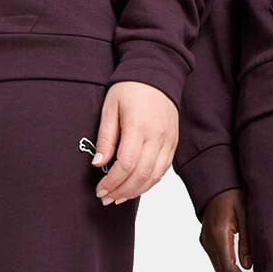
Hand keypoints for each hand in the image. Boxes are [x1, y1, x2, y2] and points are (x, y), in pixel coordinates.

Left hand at [92, 81, 177, 204]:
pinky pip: (164, 169)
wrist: (157, 73)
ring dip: (136, 191)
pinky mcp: (174, 142)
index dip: (112, 181)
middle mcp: (157, 136)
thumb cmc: (130, 88)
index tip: (100, 189)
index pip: (126, 164)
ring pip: (155, 176)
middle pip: (141, 175)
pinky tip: (136, 186)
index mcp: (139, 126)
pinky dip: (150, 182)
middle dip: (122, 191)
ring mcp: (168, 140)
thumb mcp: (110, 107)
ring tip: (119, 196)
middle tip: (106, 198)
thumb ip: (105, 137)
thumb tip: (98, 163)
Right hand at [199, 188, 258, 271]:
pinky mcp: (207, 242)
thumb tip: (249, 266)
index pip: (229, 269)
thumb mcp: (245, 213)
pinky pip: (218, 264)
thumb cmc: (233, 193)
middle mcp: (208, 241)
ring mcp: (205, 242)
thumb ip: (247, 239)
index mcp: (218, 234)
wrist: (215, 181)